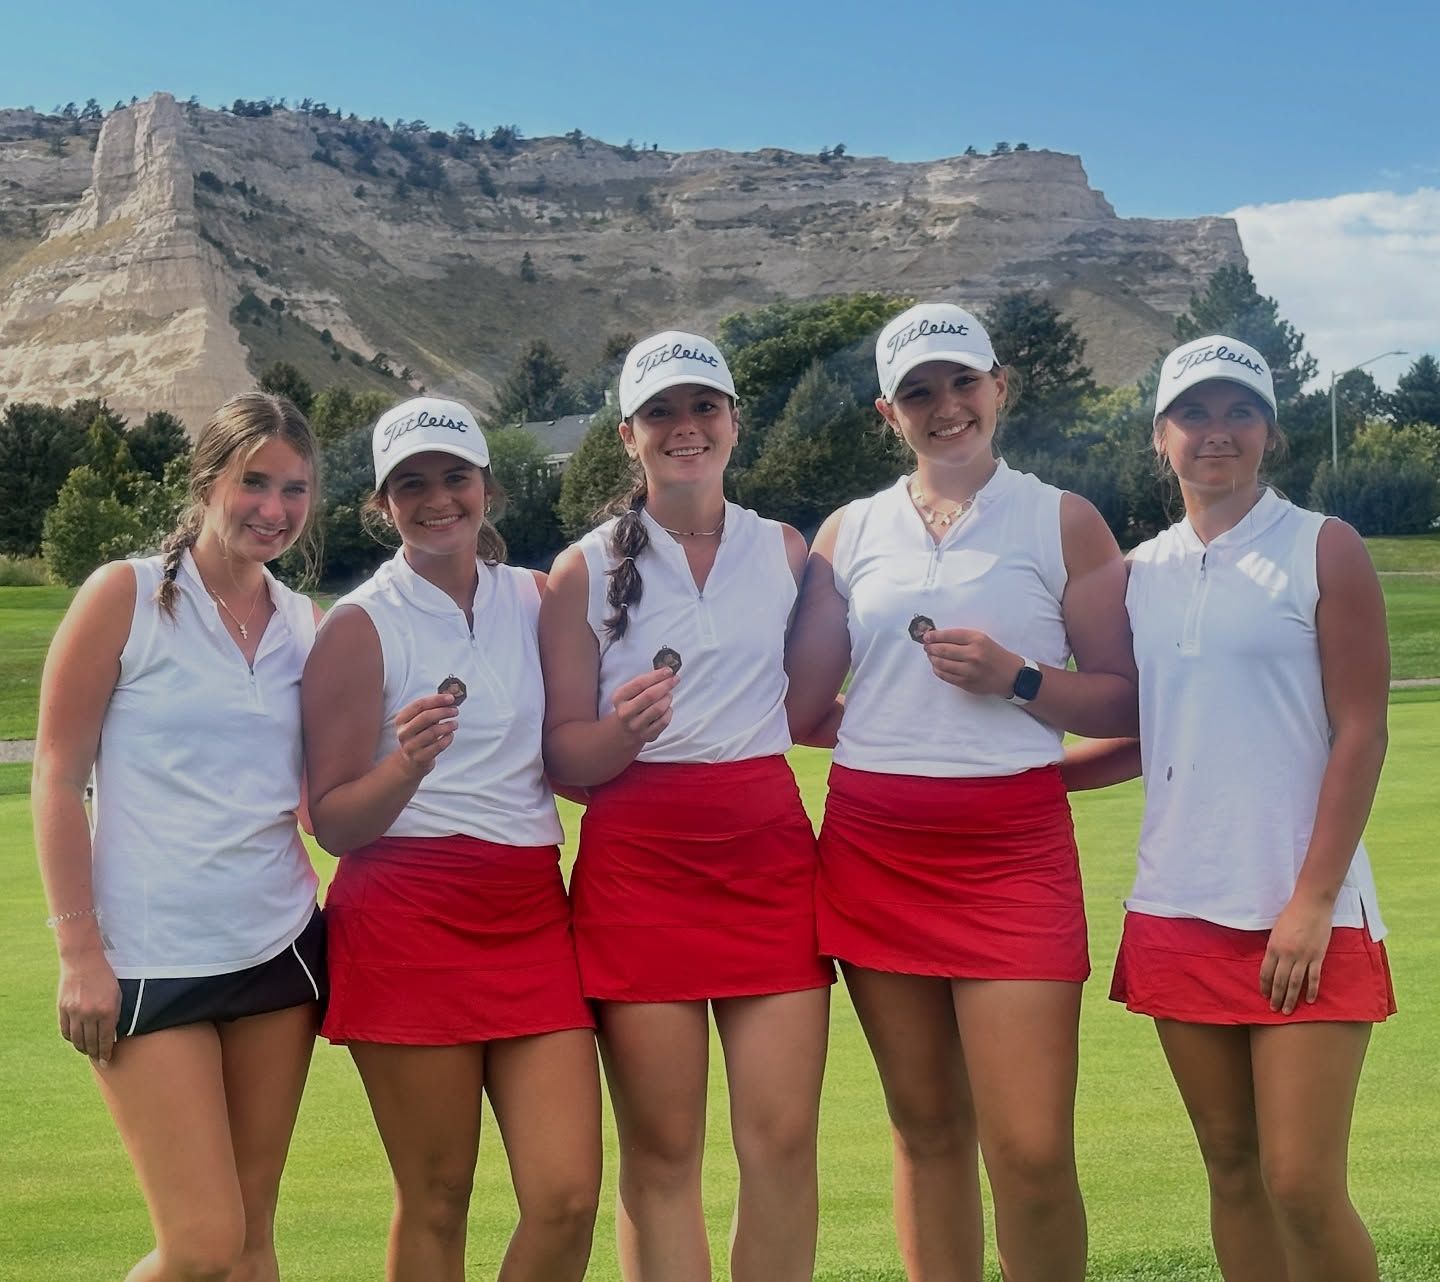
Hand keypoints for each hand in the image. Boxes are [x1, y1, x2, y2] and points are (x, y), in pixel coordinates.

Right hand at [57, 951, 120, 1062]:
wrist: (83, 961)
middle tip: (98, 1060)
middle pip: (90, 1042)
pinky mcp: (62, 1009)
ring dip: (83, 1048)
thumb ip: (114, 1016)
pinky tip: (76, 1040)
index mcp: (106, 1010)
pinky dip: (71, 1039)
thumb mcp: (116, 995)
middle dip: (95, 1053)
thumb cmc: (104, 977)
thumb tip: (112, 1036)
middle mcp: (89, 1014)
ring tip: (88, 1051)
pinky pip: (65, 1031)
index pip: (106, 1039)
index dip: (106, 1052)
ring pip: (77, 1040)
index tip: (106, 1061)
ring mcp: (74, 1012)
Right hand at [394, 693, 459, 777]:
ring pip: (433, 732)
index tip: (450, 698)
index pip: (419, 705)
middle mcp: (403, 732)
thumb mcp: (419, 721)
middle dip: (444, 711)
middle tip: (455, 711)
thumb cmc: (419, 735)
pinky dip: (448, 738)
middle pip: (426, 717)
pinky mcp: (420, 758)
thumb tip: (449, 698)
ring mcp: (411, 746)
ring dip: (448, 726)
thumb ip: (432, 709)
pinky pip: (438, 746)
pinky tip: (450, 735)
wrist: (411, 760)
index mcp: (401, 719)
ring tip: (454, 724)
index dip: (436, 700)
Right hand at [611, 667, 675, 743]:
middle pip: (650, 695)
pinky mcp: (646, 735)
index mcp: (619, 698)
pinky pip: (664, 721)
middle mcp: (626, 712)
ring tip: (668, 694)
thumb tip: (665, 672)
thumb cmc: (630, 705)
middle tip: (675, 679)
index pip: (639, 683)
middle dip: (666, 685)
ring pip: (658, 709)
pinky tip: (667, 708)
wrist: (623, 730)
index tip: (668, 670)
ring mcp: (636, 726)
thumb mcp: (628, 692)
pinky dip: (669, 712)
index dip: (656, 675)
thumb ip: (644, 682)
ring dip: (667, 698)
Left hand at [922, 628, 1021, 698]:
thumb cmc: (994, 654)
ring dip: (932, 659)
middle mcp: (973, 655)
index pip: (949, 635)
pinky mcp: (966, 683)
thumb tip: (937, 637)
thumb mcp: (982, 639)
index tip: (926, 636)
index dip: (934, 636)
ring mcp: (969, 671)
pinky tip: (937, 666)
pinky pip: (945, 676)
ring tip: (931, 656)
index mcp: (977, 640)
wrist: (1011, 675)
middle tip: (926, 646)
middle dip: (930, 647)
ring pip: (941, 664)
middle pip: (942, 650)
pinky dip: (938, 670)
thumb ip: (961, 638)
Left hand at [1259, 895, 1334, 1013]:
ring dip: (1290, 998)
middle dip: (1276, 997)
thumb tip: (1272, 964)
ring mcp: (1303, 957)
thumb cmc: (1291, 915)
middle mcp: (1286, 955)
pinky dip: (1311, 990)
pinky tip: (1308, 1000)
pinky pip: (1314, 977)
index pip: (1266, 973)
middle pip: (1279, 981)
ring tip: (1287, 1010)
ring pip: (1295, 983)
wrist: (1311, 905)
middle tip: (1274, 1009)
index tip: (1264, 996)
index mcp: (1273, 947)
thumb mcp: (1275, 931)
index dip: (1264, 986)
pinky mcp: (1317, 956)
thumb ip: (1274, 948)